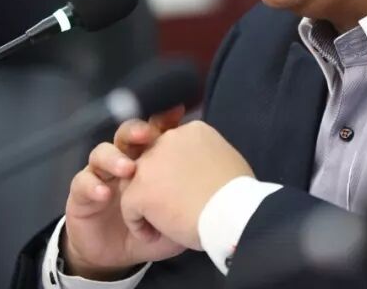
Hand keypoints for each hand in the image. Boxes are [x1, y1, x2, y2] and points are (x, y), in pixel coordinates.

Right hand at [61, 106, 186, 279]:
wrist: (117, 258)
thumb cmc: (151, 234)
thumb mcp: (177, 222)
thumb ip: (190, 203)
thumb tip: (211, 185)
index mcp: (149, 162)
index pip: (154, 134)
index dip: (163, 121)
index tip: (177, 113)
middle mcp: (124, 162)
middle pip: (127, 134)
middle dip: (136, 131)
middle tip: (148, 135)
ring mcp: (102, 176)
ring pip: (101, 152)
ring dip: (114, 157)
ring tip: (127, 169)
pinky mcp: (81, 194)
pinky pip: (82, 182)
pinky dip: (93, 186)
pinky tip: (105, 194)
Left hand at [120, 120, 252, 249]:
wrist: (233, 214)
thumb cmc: (238, 195)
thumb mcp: (224, 160)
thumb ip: (203, 157)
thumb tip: (199, 168)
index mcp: (191, 131)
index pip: (171, 146)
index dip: (175, 169)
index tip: (188, 187)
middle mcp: (166, 139)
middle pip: (150, 161)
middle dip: (157, 184)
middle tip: (175, 206)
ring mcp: (150, 163)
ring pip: (136, 183)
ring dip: (148, 203)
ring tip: (167, 222)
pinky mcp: (139, 189)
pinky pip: (129, 208)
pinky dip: (139, 225)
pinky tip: (155, 235)